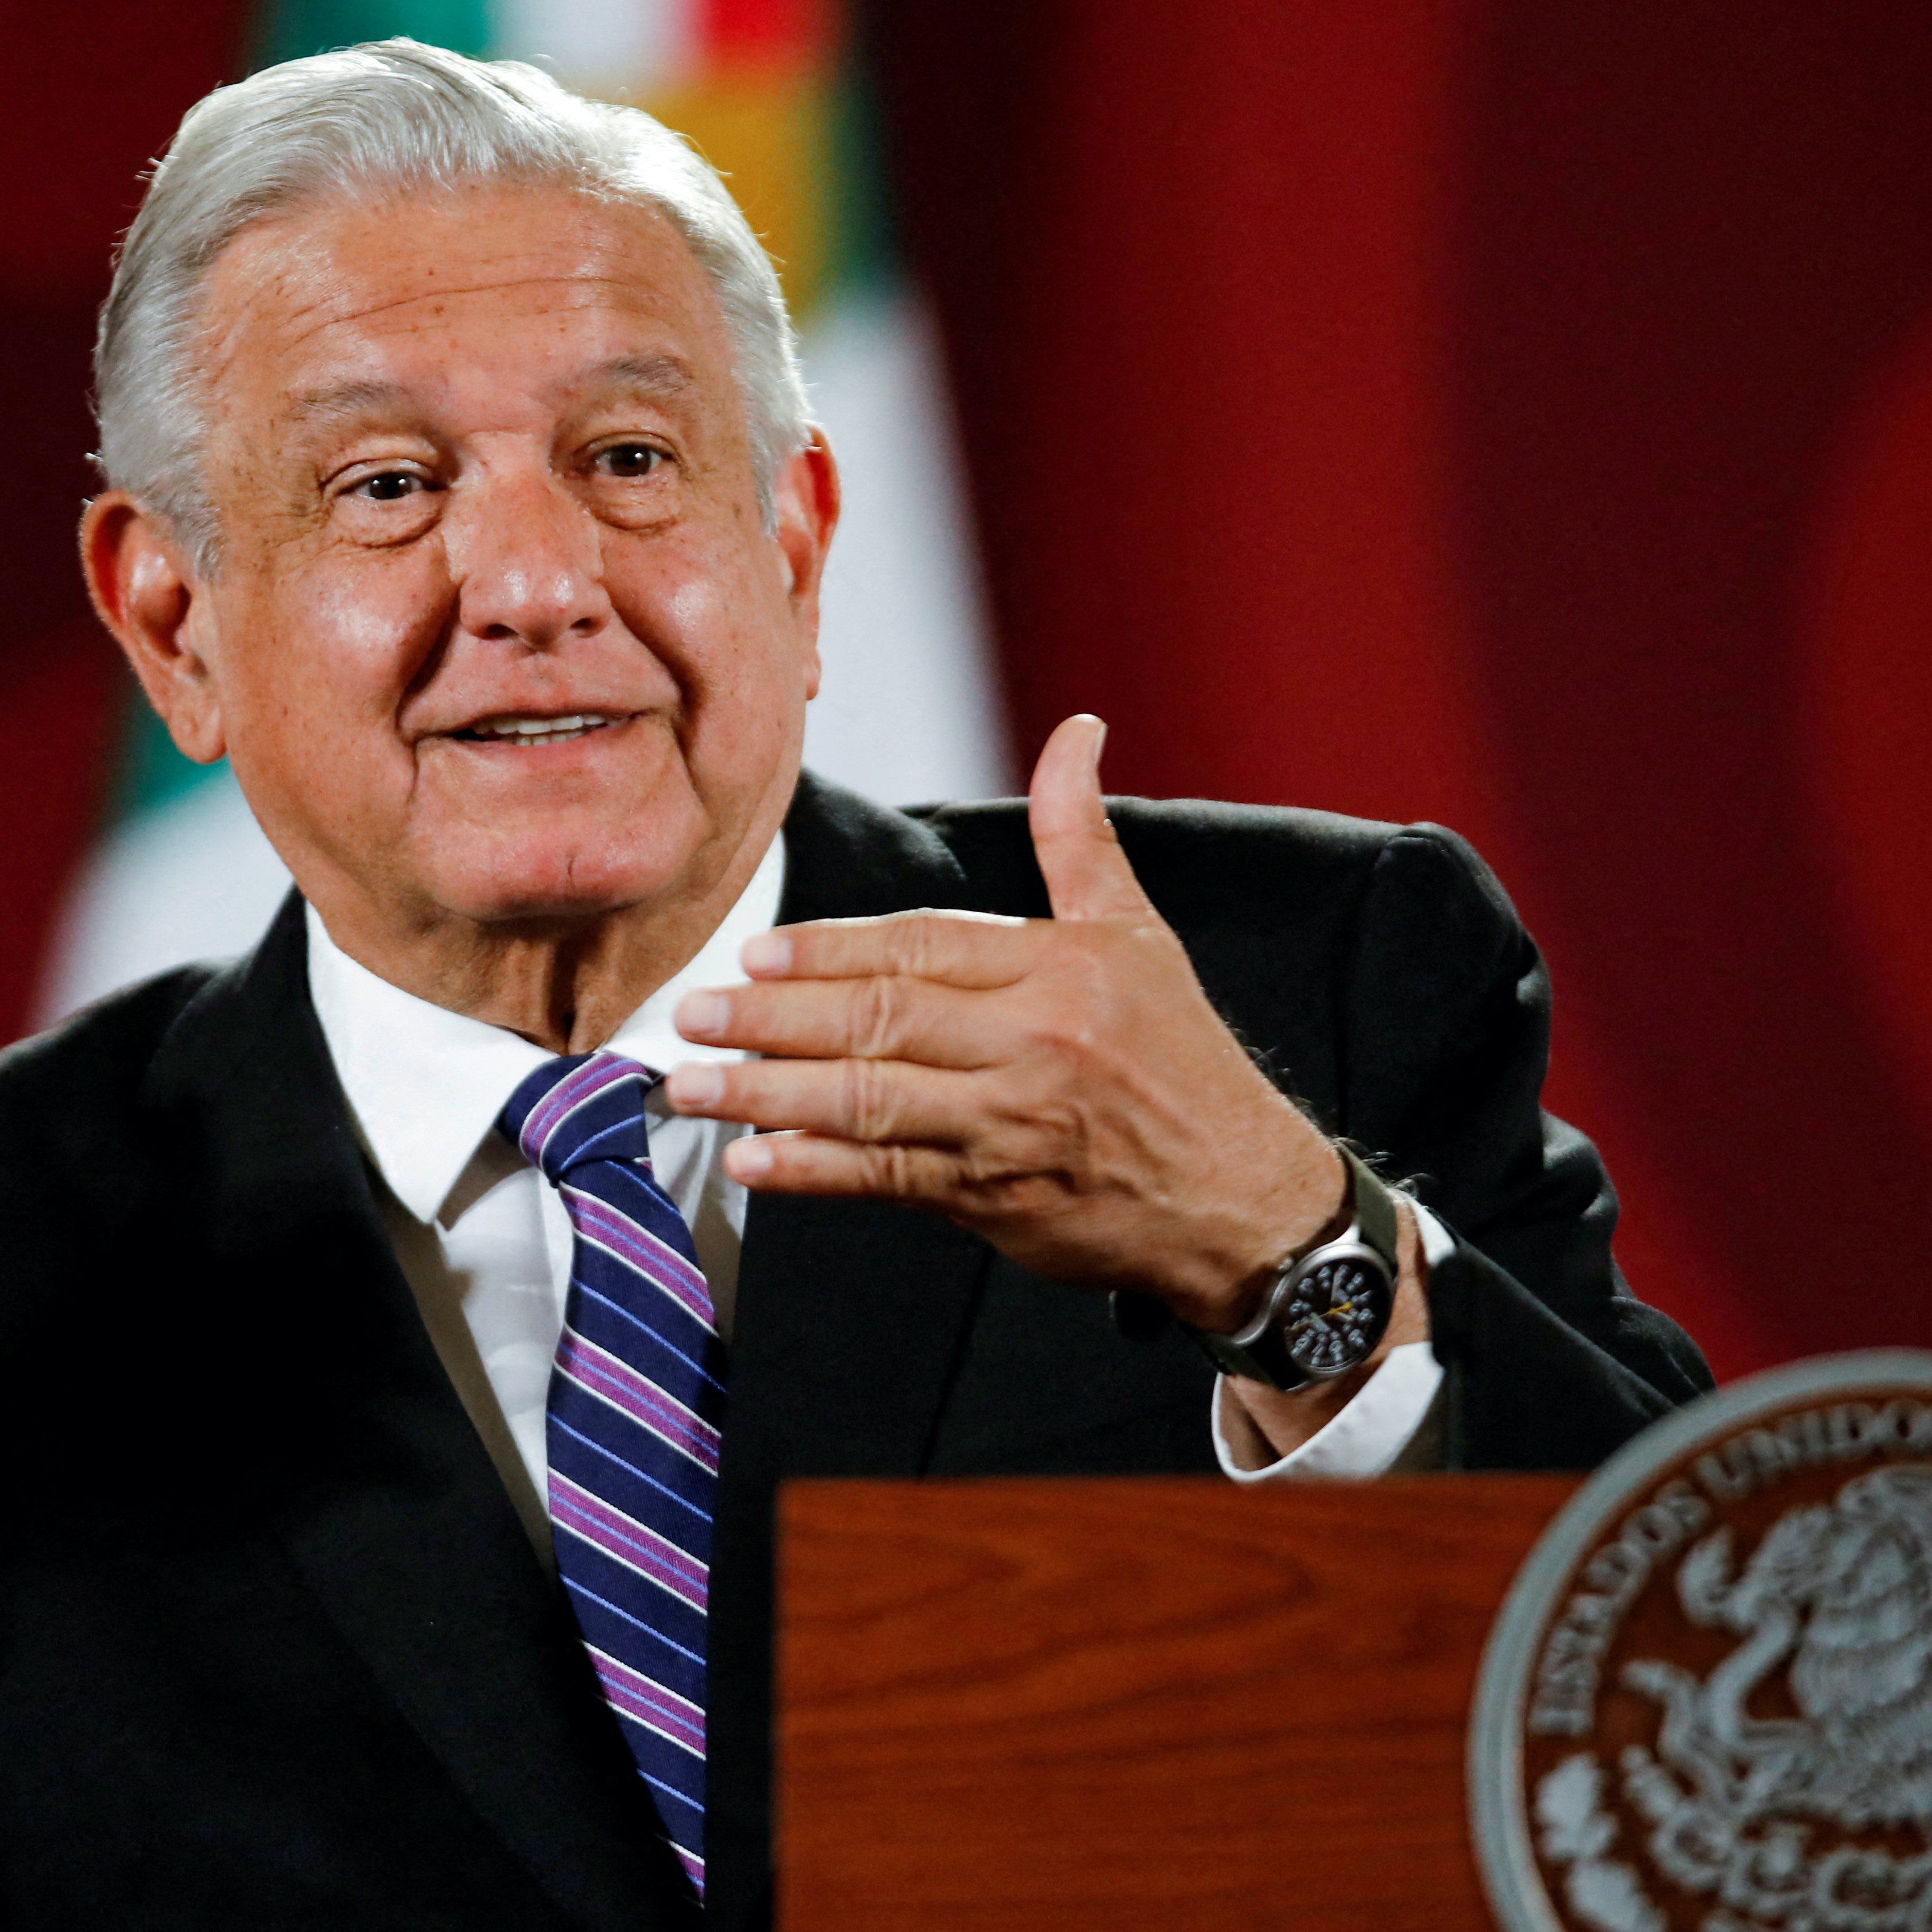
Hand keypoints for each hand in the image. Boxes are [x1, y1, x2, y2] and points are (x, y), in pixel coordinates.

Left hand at [661, 715, 1351, 1331]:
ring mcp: (1010, 1126)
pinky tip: (750, 1161)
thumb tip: (1076, 731)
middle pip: (879, 1019)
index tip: (754, 951)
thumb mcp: (1138, 936)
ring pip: (869, 1100)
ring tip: (689, 1087)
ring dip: (768, 1095)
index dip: (829, 948)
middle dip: (771, 1017)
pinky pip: (887, 1180)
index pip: (920, 945)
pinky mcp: (996, 1198)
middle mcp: (1033, 1044)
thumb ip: (1079, 836)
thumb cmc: (1180, 1061)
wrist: (1242, 1200)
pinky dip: (813, 1172)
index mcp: (1059, 971)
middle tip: (688, 1015)